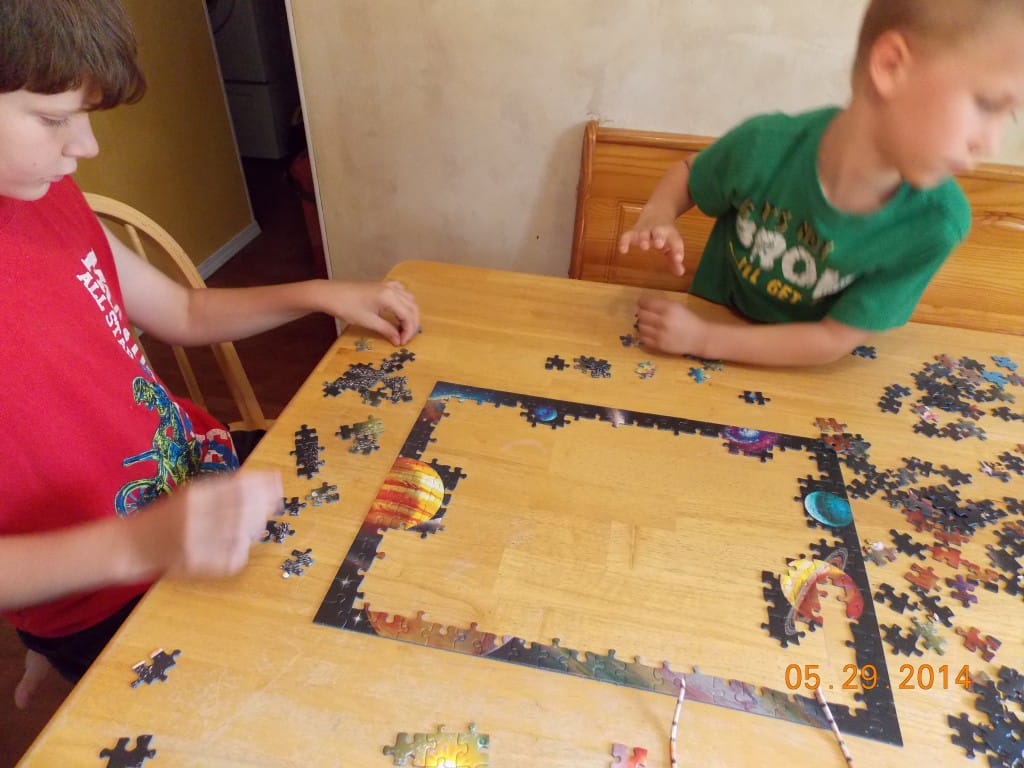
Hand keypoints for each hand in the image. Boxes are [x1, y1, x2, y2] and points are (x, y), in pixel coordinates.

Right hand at [140, 470, 282, 579]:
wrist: (132, 544)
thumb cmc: (168, 515)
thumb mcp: (193, 493)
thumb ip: (225, 487)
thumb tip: (267, 480)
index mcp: (194, 494)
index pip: (238, 486)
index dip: (263, 484)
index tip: (278, 482)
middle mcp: (194, 516)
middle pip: (243, 510)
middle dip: (264, 506)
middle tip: (273, 505)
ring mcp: (194, 542)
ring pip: (241, 534)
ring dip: (256, 528)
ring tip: (257, 523)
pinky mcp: (195, 564)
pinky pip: (232, 558)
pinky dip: (243, 550)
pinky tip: (241, 544)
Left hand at [328, 280, 419, 344]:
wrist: (330, 294)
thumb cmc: (347, 308)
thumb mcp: (368, 321)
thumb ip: (387, 330)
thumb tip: (399, 341)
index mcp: (390, 297)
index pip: (408, 315)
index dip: (408, 331)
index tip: (402, 343)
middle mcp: (393, 289)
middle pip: (412, 307)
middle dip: (412, 324)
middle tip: (405, 338)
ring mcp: (388, 285)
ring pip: (409, 299)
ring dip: (410, 314)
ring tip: (403, 328)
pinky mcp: (382, 285)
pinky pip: (401, 293)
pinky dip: (404, 303)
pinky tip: (399, 311)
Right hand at [617, 217, 685, 276]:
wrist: (657, 212)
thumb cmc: (665, 235)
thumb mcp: (672, 244)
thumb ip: (674, 259)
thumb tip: (680, 273)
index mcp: (670, 234)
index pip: (675, 241)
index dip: (677, 250)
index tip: (678, 259)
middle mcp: (658, 231)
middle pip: (659, 233)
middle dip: (659, 238)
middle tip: (659, 245)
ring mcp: (645, 230)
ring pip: (644, 232)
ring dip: (644, 239)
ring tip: (644, 247)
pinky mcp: (634, 231)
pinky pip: (627, 235)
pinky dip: (624, 241)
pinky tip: (623, 250)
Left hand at [635, 295, 707, 354]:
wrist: (700, 338)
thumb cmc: (690, 320)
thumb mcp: (678, 307)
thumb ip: (662, 304)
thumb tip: (645, 303)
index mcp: (669, 308)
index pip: (646, 303)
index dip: (641, 302)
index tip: (641, 303)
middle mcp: (663, 321)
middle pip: (641, 314)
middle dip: (642, 312)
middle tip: (646, 313)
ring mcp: (660, 335)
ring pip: (640, 327)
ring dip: (643, 324)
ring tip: (649, 323)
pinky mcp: (659, 346)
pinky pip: (643, 339)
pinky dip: (645, 335)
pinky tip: (651, 333)